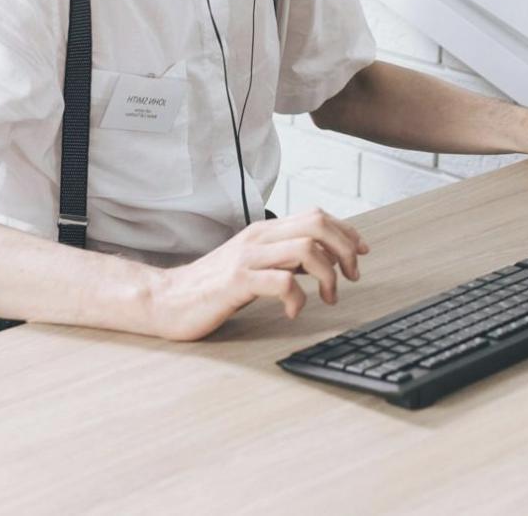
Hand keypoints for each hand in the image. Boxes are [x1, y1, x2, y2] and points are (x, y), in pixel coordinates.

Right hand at [146, 207, 369, 339]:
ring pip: (306, 250)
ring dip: (327, 275)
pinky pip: (281, 282)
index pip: (317, 216)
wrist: (166, 300)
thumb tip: (323, 260)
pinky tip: (294, 312)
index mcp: (265, 231)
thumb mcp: (255, 265)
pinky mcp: (237, 282)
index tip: (361, 253)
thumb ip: (285, 258)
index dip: (346, 232)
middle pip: (318, 225)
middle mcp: (259, 238)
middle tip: (350, 277)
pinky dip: (297, 298)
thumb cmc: (212, 286)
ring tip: (326, 297)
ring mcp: (247, 258)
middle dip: (345, 249)